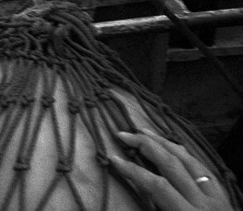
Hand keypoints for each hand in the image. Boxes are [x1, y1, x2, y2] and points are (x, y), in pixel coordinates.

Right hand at [110, 129, 232, 209]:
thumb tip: (130, 206)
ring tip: (144, 132)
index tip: (113, 159)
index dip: (133, 170)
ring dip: (164, 143)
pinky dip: (185, 154)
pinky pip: (203, 168)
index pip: (157, 185)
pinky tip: (174, 148)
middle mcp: (204, 202)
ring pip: (189, 160)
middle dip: (146, 145)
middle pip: (172, 164)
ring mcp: (216, 197)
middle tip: (123, 134)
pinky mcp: (223, 197)